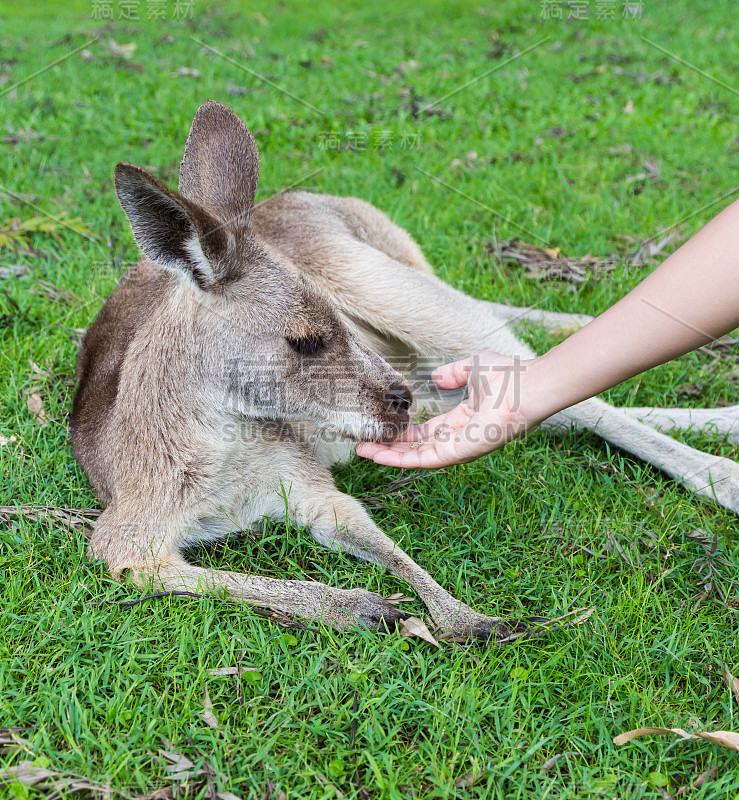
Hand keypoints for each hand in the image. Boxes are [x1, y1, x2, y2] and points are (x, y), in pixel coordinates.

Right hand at [356, 351, 531, 467]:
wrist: (526, 386)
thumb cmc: (507, 376)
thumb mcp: (471, 367)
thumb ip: (452, 373)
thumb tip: (435, 378)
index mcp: (462, 420)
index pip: (428, 432)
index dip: (404, 433)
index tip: (384, 430)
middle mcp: (459, 438)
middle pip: (418, 448)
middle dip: (391, 447)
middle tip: (365, 445)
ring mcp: (459, 448)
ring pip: (417, 458)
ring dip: (389, 456)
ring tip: (364, 452)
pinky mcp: (458, 453)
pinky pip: (424, 460)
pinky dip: (400, 459)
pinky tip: (379, 455)